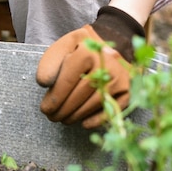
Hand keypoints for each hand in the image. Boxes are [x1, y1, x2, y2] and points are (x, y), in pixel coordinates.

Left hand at [35, 6, 144, 128]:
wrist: (106, 47)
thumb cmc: (79, 51)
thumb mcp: (61, 49)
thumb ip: (49, 63)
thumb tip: (44, 82)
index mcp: (87, 51)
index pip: (67, 81)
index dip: (54, 98)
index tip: (45, 109)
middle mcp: (107, 63)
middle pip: (81, 94)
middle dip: (63, 110)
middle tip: (52, 117)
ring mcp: (120, 77)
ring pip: (95, 103)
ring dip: (76, 116)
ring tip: (64, 119)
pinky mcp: (128, 90)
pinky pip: (113, 109)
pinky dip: (97, 119)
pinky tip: (84, 123)